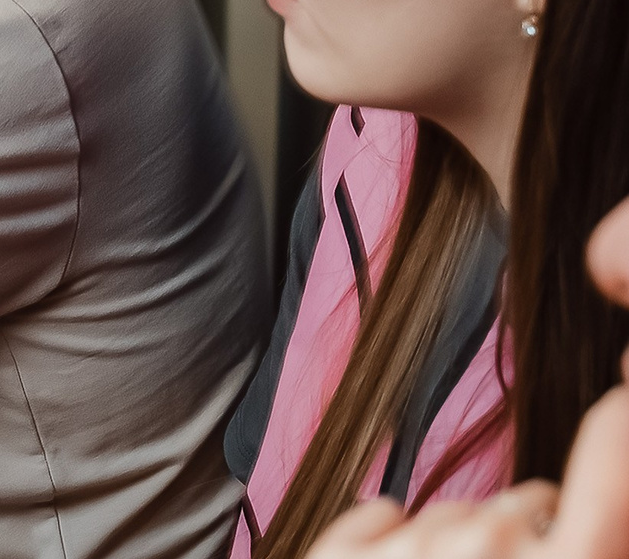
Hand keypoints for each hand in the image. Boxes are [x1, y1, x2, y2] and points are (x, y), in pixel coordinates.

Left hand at [306, 401, 628, 558]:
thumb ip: (597, 539)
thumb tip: (587, 512)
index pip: (615, 463)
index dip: (618, 424)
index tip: (618, 397)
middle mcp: (494, 548)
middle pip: (524, 502)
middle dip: (523, 537)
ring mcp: (412, 552)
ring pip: (451, 511)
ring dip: (454, 551)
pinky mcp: (339, 555)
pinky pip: (380, 514)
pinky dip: (386, 542)